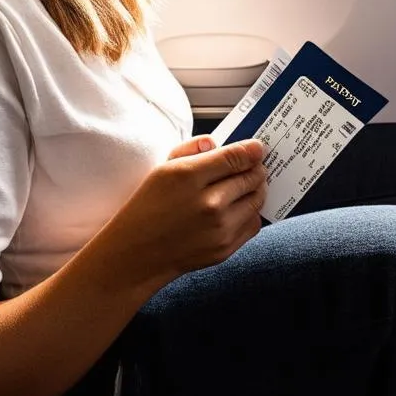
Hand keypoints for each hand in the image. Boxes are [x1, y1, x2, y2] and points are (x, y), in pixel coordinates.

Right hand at [96, 134, 268, 288]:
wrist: (138, 252)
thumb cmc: (148, 207)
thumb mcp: (162, 168)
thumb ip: (191, 149)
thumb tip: (217, 143)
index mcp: (189, 177)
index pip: (235, 157)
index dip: (252, 149)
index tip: (257, 148)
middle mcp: (209, 203)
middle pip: (251, 177)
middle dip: (256, 168)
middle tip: (254, 164)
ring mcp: (220, 229)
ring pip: (257, 199)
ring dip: (257, 188)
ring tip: (248, 183)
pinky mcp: (226, 248)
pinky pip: (254, 223)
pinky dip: (252, 211)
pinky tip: (241, 205)